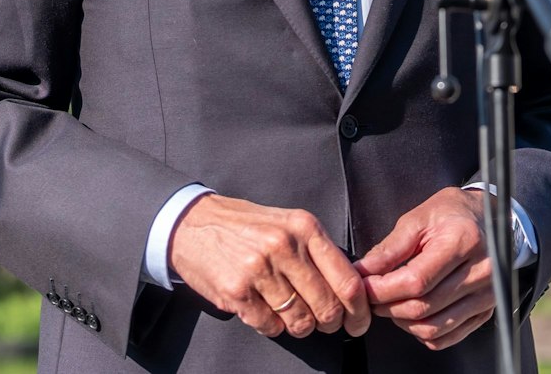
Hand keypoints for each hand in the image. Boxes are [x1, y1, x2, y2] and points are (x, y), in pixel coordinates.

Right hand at [168, 193, 369, 338]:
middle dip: (331, 324)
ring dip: (300, 327)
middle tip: (326, 324)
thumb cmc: (245, 226)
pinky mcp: (237, 291)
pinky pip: (270, 327)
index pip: (347, 280)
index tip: (358, 322)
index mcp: (305, 227)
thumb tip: (351, 289)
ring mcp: (259, 270)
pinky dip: (272, 327)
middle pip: (327, 306)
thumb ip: (318, 250)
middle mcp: (284, 246)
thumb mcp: (288, 223)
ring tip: (290, 314)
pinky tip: (264, 310)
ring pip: (300, 321)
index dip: (359, 310)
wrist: (192, 223)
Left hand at [357, 187, 494, 349]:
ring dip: (403, 322)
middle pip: (423, 307)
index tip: (365, 286)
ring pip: (434, 327)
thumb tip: (362, 273)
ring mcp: (488, 294)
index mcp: (463, 241)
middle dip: (388, 307)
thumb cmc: (451, 215)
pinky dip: (423, 332)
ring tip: (391, 305)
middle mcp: (482, 271)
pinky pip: (448, 336)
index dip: (383, 289)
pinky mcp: (486, 310)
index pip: (416, 281)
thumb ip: (390, 249)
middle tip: (374, 297)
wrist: (487, 218)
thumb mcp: (418, 220)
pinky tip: (414, 316)